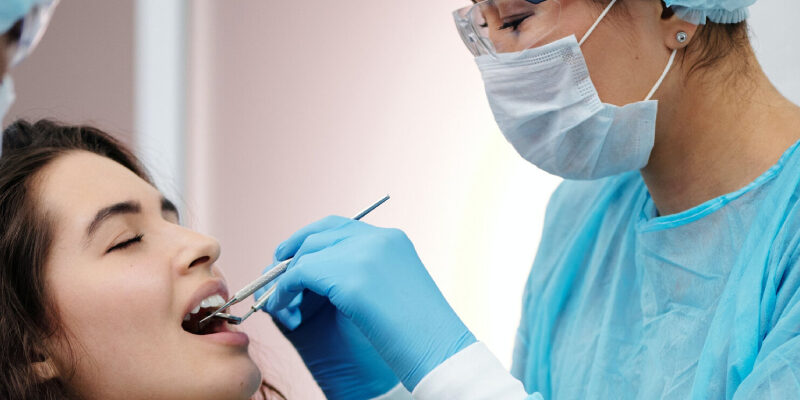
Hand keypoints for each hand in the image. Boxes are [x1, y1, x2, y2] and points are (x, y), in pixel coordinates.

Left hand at [265, 216, 475, 390]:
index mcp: (393, 241)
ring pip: (307, 253)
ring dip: (286, 277)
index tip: (295, 256)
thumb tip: (314, 279)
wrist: (439, 353)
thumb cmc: (419, 335)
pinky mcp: (348, 275)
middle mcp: (377, 239)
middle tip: (275, 274)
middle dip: (293, 252)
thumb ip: (360, 276)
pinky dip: (284, 290)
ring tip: (278, 300)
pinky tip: (283, 309)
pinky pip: (299, 275)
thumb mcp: (391, 293)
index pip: (342, 227)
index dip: (314, 239)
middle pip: (321, 233)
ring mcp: (363, 254)